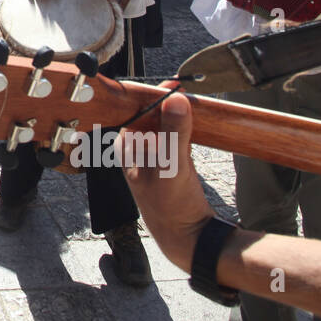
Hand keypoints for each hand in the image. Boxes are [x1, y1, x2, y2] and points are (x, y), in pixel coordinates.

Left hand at [120, 93, 214, 271]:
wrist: (187, 236)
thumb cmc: (171, 206)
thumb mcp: (173, 166)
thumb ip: (174, 133)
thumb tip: (175, 100)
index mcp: (126, 147)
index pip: (135, 110)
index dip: (154, 95)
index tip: (174, 85)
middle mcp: (135, 149)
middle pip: (150, 114)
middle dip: (168, 102)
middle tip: (185, 90)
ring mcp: (152, 154)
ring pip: (164, 123)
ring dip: (177, 113)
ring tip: (191, 103)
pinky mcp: (169, 159)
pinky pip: (175, 134)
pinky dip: (185, 125)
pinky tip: (194, 120)